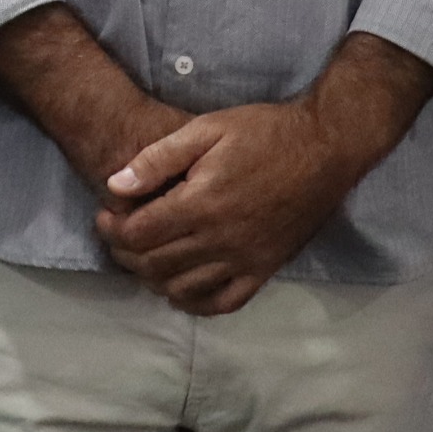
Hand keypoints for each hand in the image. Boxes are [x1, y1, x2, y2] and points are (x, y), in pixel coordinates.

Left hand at [95, 100, 364, 316]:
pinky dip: (194, 302)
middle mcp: (221, 239)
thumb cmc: (265, 132)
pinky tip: (181, 288)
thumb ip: (158, 159)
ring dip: (153, 279)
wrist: (326, 147)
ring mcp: (245, 259)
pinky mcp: (265, 269)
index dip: (112, 228)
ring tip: (145, 257)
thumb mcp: (207, 128)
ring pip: (182, 289)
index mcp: (202, 203)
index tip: (106, 215)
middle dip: (125, 253)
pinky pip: (223, 302)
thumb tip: (115, 185)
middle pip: (153, 264)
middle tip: (118, 235)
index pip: (138, 234)